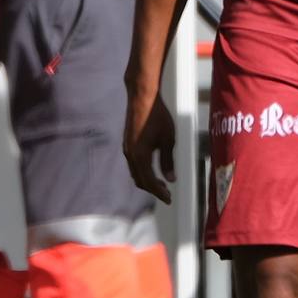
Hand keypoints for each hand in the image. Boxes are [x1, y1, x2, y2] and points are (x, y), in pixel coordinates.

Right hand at [124, 89, 175, 203]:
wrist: (142, 98)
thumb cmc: (158, 117)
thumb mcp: (168, 140)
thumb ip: (168, 161)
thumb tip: (170, 179)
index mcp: (140, 156)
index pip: (149, 182)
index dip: (159, 192)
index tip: (169, 199)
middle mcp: (130, 155)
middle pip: (140, 180)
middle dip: (153, 189)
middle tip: (166, 194)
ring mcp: (127, 149)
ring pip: (135, 172)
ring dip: (147, 181)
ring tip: (161, 183)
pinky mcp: (127, 143)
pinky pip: (133, 164)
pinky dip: (143, 171)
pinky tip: (152, 168)